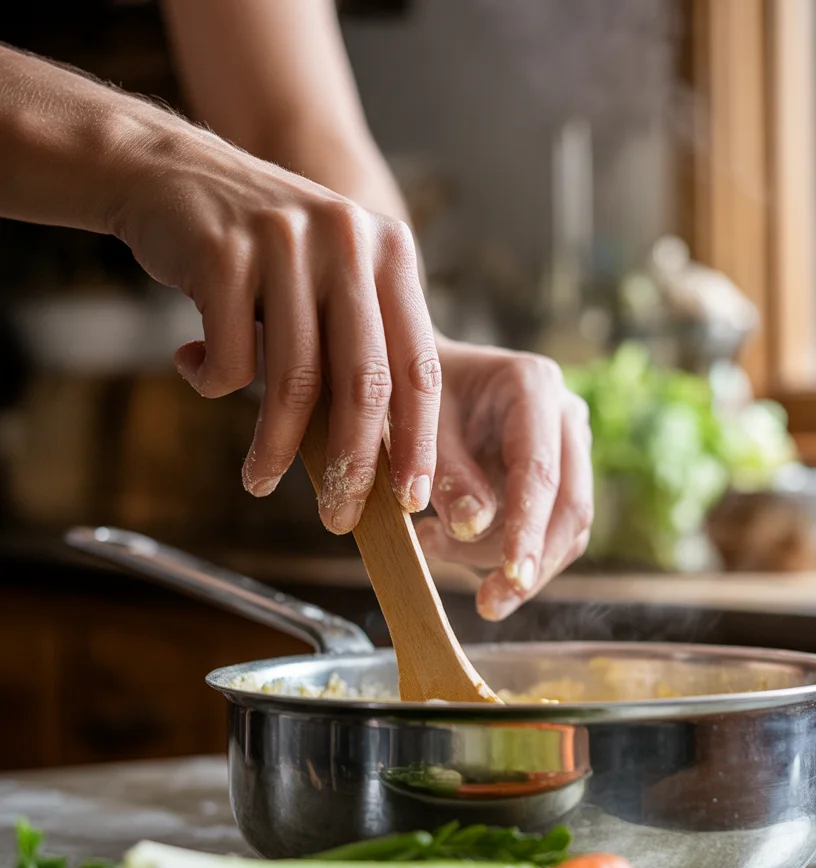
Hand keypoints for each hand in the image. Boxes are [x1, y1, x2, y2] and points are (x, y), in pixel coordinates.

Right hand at [113, 126, 439, 531]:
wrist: (169, 174)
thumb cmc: (259, 256)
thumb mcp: (326, 283)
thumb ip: (358, 349)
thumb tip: (374, 463)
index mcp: (389, 252)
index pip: (419, 365)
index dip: (418, 441)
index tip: (410, 499)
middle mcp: (348, 239)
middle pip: (364, 382)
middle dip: (354, 465)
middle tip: (339, 518)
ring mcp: (287, 241)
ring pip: (296, 381)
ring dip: (276, 447)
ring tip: (259, 480)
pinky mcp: (225, 253)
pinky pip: (232, 361)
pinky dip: (216, 384)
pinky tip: (197, 369)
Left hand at [416, 337, 593, 619]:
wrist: (414, 375)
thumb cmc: (411, 393)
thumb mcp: (415, 425)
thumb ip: (445, 473)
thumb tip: (474, 526)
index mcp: (532, 384)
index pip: (541, 471)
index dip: (528, 530)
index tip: (512, 577)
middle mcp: (564, 414)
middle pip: (571, 507)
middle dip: (531, 563)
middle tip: (489, 604)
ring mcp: (567, 447)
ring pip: (564, 530)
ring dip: (506, 562)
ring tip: (432, 543)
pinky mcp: (558, 478)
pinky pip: (548, 533)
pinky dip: (502, 555)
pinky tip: (443, 542)